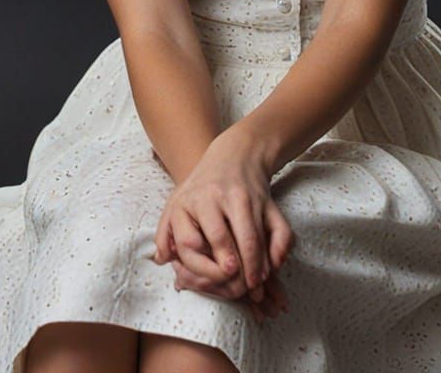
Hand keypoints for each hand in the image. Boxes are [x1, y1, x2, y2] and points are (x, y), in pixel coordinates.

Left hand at [151, 127, 294, 307]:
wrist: (238, 153)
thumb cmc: (203, 186)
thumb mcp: (178, 201)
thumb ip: (165, 232)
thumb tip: (161, 261)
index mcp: (192, 201)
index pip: (194, 241)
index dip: (203, 265)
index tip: (213, 277)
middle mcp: (218, 198)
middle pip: (225, 238)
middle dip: (233, 267)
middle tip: (239, 288)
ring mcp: (246, 198)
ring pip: (252, 236)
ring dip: (256, 265)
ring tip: (255, 283)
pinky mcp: (268, 201)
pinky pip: (278, 228)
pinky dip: (279, 248)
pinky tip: (274, 264)